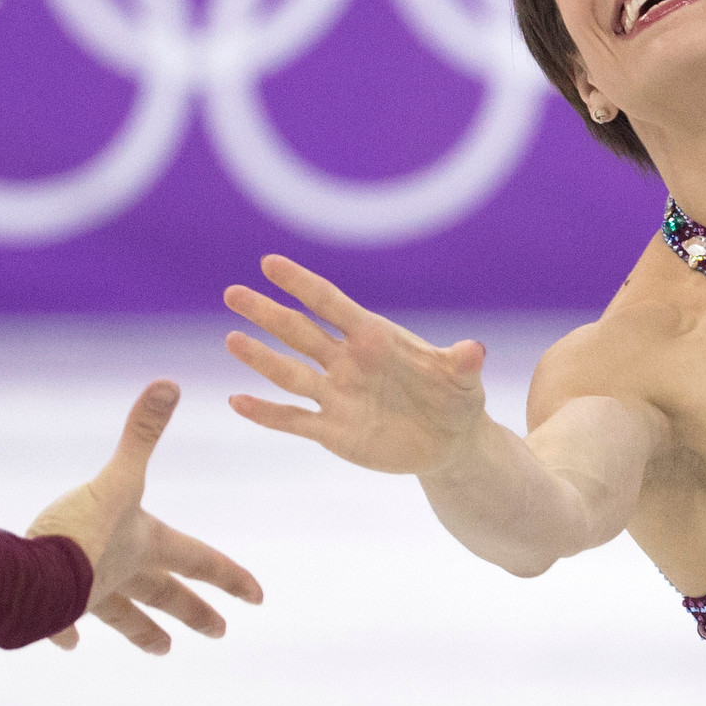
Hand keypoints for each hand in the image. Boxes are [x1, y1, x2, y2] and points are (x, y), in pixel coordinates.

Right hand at [26, 380, 264, 651]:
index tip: (259, 598)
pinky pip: (63, 622)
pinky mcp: (55, 606)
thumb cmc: (79, 528)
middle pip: (168, 597)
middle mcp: (126, 575)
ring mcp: (92, 595)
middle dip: (196, 613)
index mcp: (147, 546)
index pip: (201, 561)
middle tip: (221, 633)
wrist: (31, 575)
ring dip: (145, 633)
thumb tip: (169, 384)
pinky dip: (65, 631)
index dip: (231, 577)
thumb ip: (141, 433)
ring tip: (163, 650)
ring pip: (126, 617)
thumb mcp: (116, 477)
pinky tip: (69, 643)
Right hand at [226, 256, 492, 474]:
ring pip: (289, 373)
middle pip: (299, 332)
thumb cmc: (456, 398)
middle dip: (267, 313)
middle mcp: (347, 362)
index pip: (330, 304)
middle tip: (233, 293)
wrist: (449, 442)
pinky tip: (237, 401)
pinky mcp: (333, 431)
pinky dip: (266, 414)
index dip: (301, 284)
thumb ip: (461, 364)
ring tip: (232, 339)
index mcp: (374, 338)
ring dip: (261, 358)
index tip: (270, 263)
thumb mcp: (463, 381)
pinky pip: (293, 420)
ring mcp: (337, 395)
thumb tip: (474, 350)